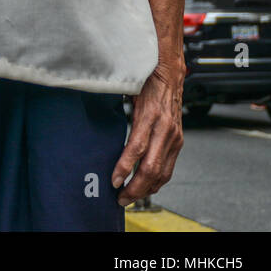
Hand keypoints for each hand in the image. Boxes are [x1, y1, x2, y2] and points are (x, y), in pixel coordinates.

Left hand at [113, 61, 184, 205]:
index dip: (124, 167)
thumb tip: (92, 120)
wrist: (170, 71)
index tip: (113, 180)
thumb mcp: (125, 90)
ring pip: (162, 172)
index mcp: (150, 116)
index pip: (137, 148)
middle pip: (151, 167)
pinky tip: (146, 187)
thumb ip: (114, 107)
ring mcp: (174, 137)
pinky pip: (169, 167)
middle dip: (135, 187)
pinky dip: (157, 181)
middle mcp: (165, 129)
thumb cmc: (144, 78)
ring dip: (146, 189)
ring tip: (129, 197)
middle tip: (119, 198)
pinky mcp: (178, 140)